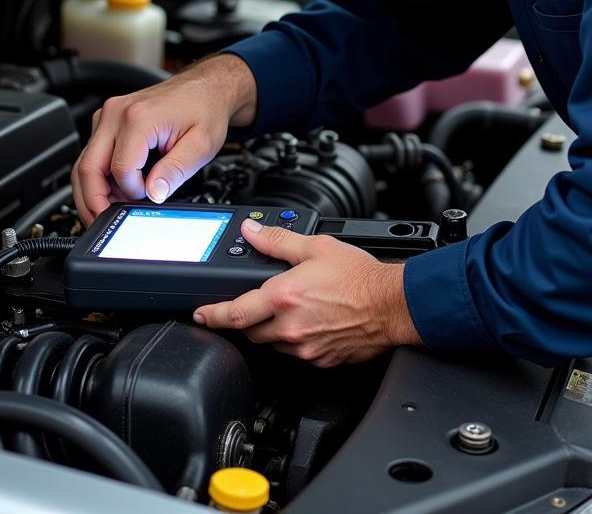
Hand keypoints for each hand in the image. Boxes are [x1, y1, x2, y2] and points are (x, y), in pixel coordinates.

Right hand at [70, 54, 256, 224]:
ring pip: (85, 162)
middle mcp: (115, 113)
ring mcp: (108, 115)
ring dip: (93, 190)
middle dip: (93, 202)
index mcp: (138, 117)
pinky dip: (99, 175)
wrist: (205, 87)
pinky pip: (92, 153)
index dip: (132, 192)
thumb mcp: (201, 144)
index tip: (148, 197)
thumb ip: (176, 171)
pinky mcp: (107, 120)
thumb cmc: (204, 109)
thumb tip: (154, 194)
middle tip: (105, 222)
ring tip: (109, 209)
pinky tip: (115, 189)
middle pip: (88, 168)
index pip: (120, 170)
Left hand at [193, 220, 421, 366]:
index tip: (200, 314)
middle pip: (249, 332)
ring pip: (270, 345)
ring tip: (286, 312)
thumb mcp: (316, 247)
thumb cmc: (359, 277)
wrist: (391, 305)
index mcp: (284, 297)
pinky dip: (293, 340)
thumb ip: (277, 240)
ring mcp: (304, 347)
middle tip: (249, 307)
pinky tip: (308, 324)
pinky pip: (294, 354)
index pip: (233, 313)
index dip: (211, 314)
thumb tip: (252, 232)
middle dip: (244, 320)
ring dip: (269, 330)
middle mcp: (289, 327)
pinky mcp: (319, 360)